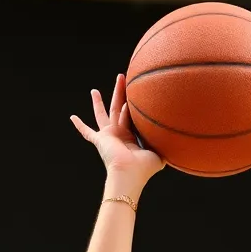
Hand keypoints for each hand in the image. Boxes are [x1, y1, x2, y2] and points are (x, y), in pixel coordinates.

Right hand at [71, 74, 163, 197]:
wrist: (129, 174)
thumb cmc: (144, 169)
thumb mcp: (159, 154)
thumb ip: (165, 146)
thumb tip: (178, 140)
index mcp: (131, 137)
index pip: (132, 116)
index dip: (134, 105)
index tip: (138, 92)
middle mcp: (119, 135)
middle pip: (117, 108)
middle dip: (119, 93)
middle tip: (120, 77)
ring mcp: (108, 137)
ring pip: (103, 114)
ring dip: (98, 102)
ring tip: (94, 91)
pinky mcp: (100, 140)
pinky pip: (87, 133)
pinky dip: (80, 126)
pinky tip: (72, 117)